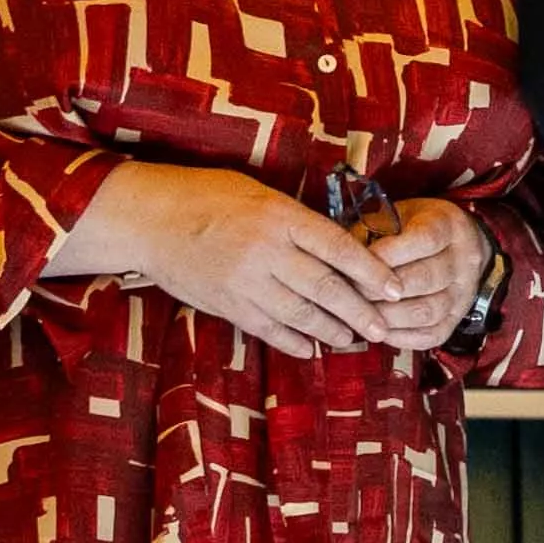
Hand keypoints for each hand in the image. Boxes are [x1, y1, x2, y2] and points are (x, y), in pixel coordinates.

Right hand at [47, 160, 402, 353]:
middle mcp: (267, 251)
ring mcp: (246, 281)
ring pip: (302, 314)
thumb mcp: (259, 194)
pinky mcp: (227, 304)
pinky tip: (310, 348)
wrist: (149, 219)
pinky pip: (269, 329)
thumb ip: (297, 222)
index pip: (339, 247)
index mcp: (280, 217)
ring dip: (332, 330)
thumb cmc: (208, 197)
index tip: (394, 288)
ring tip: (352, 339)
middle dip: (360, 312)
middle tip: (382, 327)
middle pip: (327, 288)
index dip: (372, 271)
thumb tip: (341, 248)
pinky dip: (293, 341)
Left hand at [350, 196, 492, 356]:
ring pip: (428, 311)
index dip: (388, 254)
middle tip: (350, 292)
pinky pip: (431, 335)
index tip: (357, 263)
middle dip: (382, 289)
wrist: (455, 245)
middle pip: (425, 279)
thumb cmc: (415, 228)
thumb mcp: (394, 215)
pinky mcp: (456, 318)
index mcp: (448, 226)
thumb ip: (370, 232)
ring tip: (362, 314)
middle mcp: (463, 260)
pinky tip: (380, 330)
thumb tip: (343, 260)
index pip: (424, 240)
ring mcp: (464, 293)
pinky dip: (402, 336)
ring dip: (389, 316)